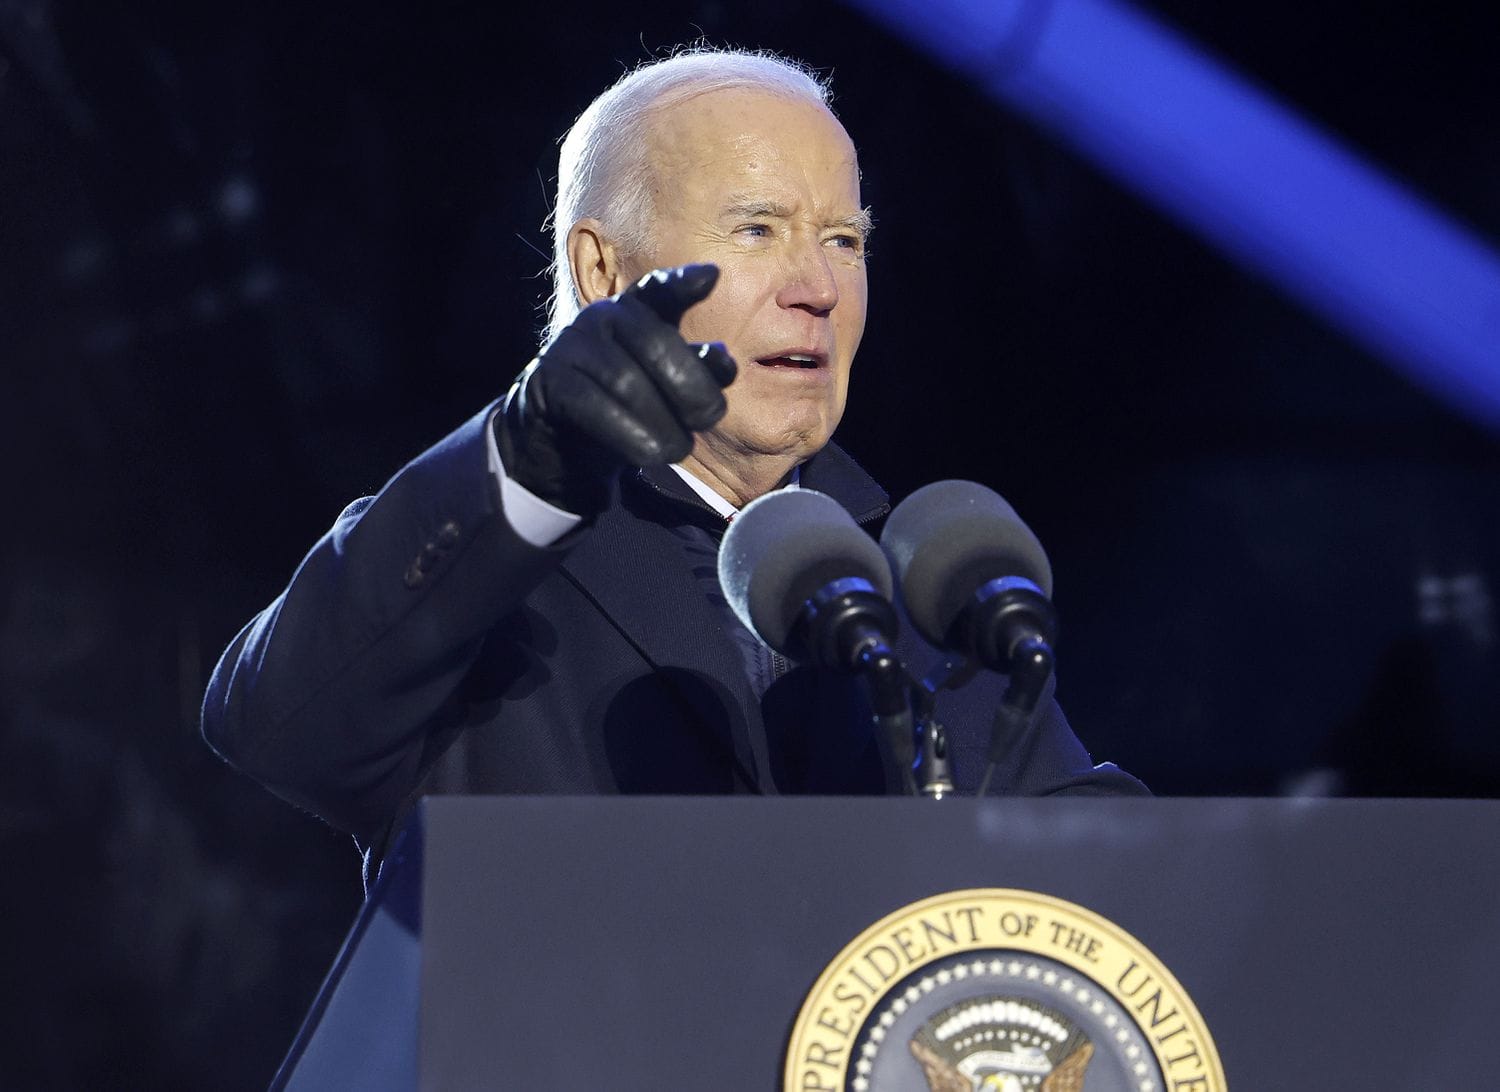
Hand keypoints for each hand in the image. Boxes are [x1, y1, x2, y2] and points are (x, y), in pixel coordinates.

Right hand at [495, 264, 736, 515]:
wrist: (560, 444)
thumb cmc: (625, 409)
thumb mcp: (666, 390)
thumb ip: (696, 372)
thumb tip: (721, 359)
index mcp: (634, 312)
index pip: (658, 289)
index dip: (681, 284)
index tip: (711, 278)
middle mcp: (600, 317)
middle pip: (656, 343)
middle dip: (693, 386)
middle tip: (709, 419)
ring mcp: (570, 346)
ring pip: (627, 382)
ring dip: (663, 424)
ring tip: (678, 449)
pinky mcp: (546, 381)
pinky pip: (593, 406)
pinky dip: (628, 435)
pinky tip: (648, 454)